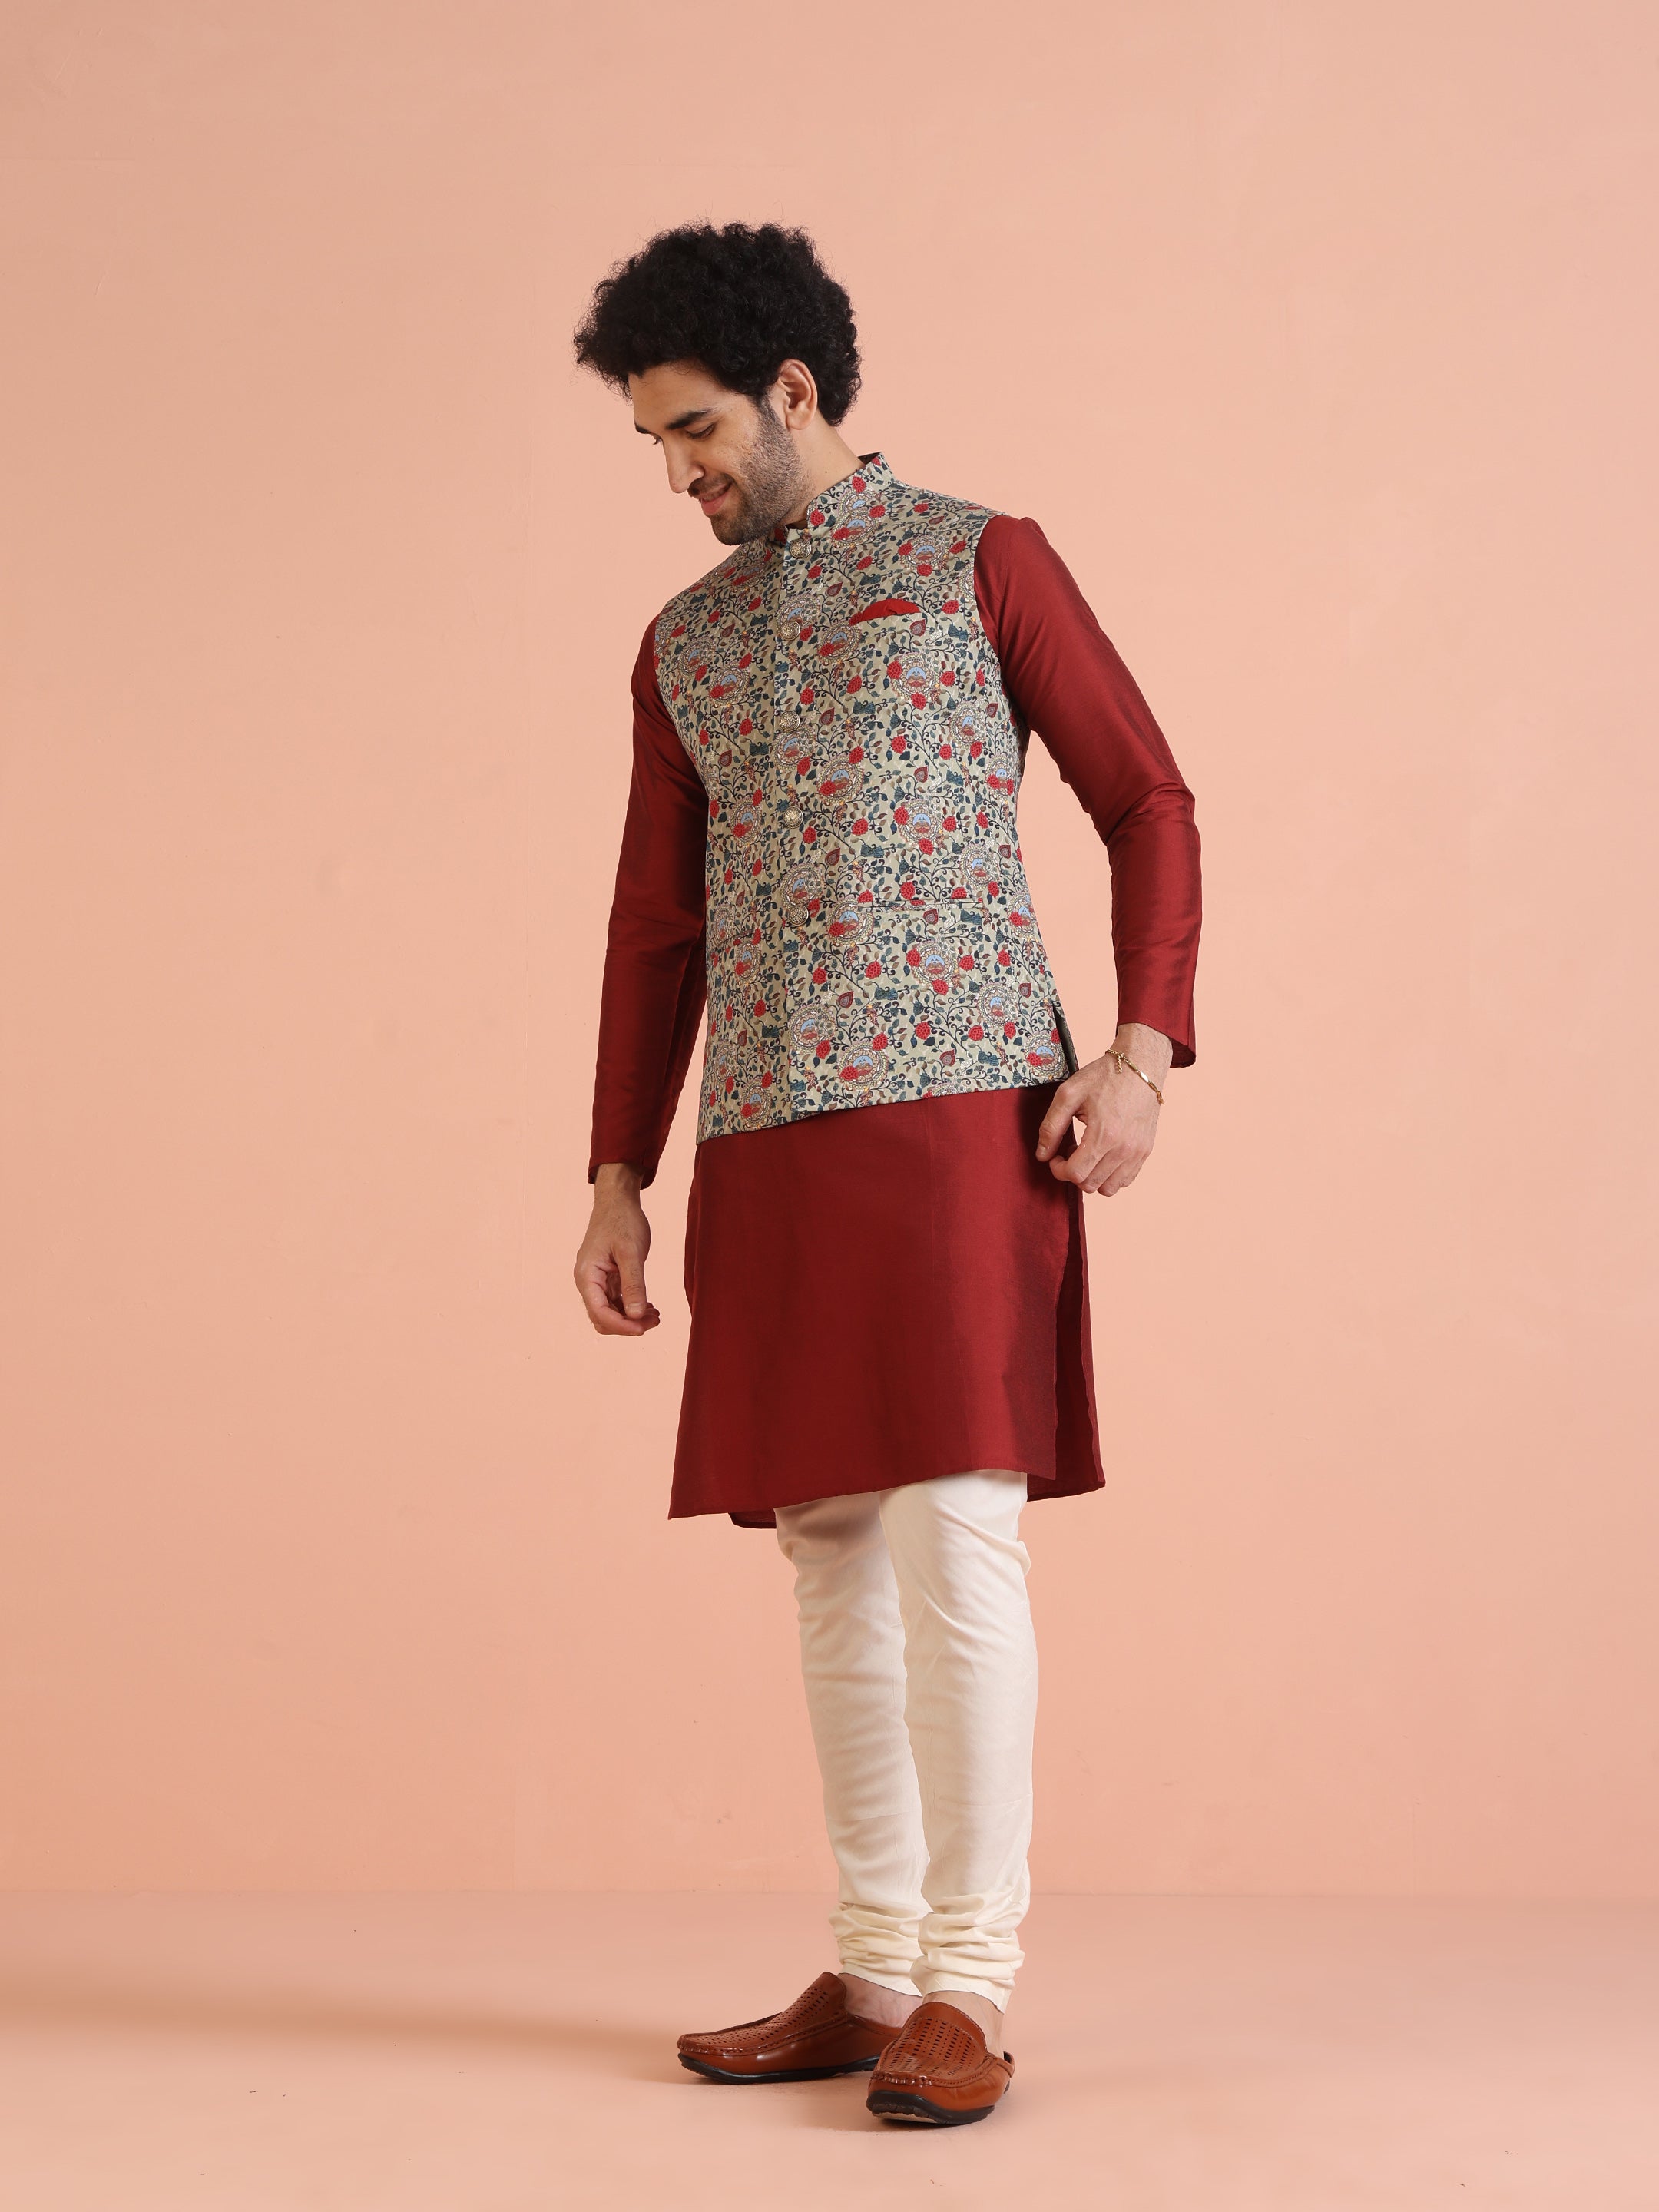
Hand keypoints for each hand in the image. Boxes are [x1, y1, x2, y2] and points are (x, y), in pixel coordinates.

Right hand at [574, 1162, 660, 1334]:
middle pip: (602, 1318)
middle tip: (654, 1321)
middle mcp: (588, 1281)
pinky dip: (631, 1307)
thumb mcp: (631, 1252)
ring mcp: (597, 1281)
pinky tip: (649, 1307)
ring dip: (631, 1318)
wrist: (618, 1201)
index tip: (643, 1328)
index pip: (599, 1313)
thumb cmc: (622, 1221)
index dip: (621, 1325)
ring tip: (656, 1315)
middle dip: (627, 1324)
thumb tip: (636, 1316)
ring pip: (610, 1312)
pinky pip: (616, 1302)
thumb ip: (633, 1284)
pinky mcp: (607, 1278)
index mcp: (587, 1275)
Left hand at [1034, 1024, 1171, 1196]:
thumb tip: (1042, 1155)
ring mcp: (1138, 1152)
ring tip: (1088, 1154)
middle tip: (1071, 1151)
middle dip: (1073, 1173)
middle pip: (1090, 1185)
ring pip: (1109, 1188)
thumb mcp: (1068, 1095)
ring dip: (1092, 1177)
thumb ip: (1051, 1127)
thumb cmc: (1103, 1077)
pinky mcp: (1146, 1151)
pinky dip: (1110, 1176)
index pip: (1075, 1174)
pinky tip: (1103, 1155)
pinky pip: (1125, 1180)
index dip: (1058, 1169)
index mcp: (1104, 1135)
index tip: (1056, 1156)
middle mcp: (1125, 1149)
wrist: (1139, 1066)